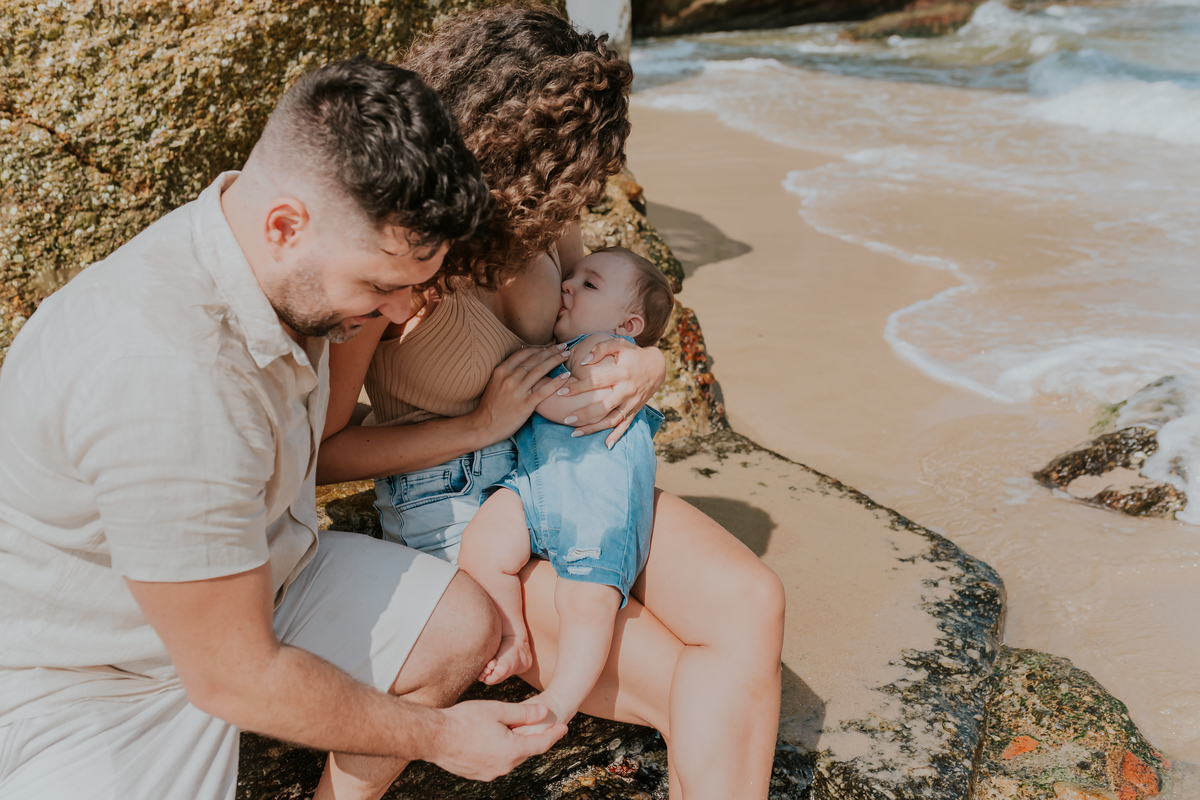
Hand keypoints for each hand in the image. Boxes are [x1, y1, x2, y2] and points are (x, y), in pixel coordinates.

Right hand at [426, 701, 566, 780]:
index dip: (553, 735)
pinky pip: (495, 762)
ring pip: (509, 757)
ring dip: (513, 744)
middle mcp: (503, 767)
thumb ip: (524, 713)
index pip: (540, 744)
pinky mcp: (476, 774)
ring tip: (511, 729)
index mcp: (512, 751)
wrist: (434, 737)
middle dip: (531, 738)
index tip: (564, 728)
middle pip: (524, 751)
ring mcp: (488, 773)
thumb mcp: (498, 710)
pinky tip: (492, 738)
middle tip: (536, 724)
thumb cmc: (465, 720)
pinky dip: (499, 750)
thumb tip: (544, 712)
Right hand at [470, 346, 570, 441]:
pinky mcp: (525, 405)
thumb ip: (508, 371)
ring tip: (567, 355)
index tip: (550, 346)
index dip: (539, 348)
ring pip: (540, 371)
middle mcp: (509, 378)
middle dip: (551, 351)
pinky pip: (544, 391)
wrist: (483, 426)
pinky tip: (566, 376)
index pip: (524, 353)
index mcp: (501, 370)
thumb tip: (524, 360)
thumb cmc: (491, 405)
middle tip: (564, 346)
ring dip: (556, 360)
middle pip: (535, 359)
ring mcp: (517, 391)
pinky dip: (556, 382)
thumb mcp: (495, 382)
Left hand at [560, 339, 665, 446]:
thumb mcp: (620, 345)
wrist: (656, 366)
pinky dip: (617, 436)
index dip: (578, 387)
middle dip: (584, 414)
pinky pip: (626, 425)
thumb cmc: (633, 354)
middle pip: (603, 405)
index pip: (596, 382)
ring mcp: (631, 402)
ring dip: (594, 428)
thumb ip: (601, 349)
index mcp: (621, 373)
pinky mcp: (635, 410)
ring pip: (612, 419)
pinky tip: (606, 445)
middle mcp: (627, 390)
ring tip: (575, 433)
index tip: (562, 391)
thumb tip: (584, 362)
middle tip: (566, 419)